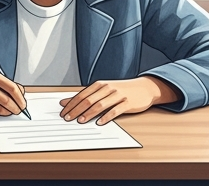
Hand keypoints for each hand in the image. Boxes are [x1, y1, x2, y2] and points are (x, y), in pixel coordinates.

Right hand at [0, 70, 27, 116]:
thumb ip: (6, 84)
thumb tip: (22, 94)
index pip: (12, 88)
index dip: (21, 99)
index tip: (23, 104)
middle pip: (7, 101)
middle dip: (16, 109)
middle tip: (18, 111)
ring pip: (0, 109)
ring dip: (7, 113)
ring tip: (7, 111)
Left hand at [59, 77, 178, 124]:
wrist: (144, 88)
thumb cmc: (122, 90)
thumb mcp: (103, 90)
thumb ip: (86, 95)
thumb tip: (66, 102)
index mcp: (99, 85)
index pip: (81, 95)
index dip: (71, 104)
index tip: (63, 112)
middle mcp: (107, 88)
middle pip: (88, 100)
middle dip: (76, 110)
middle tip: (68, 118)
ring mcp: (118, 95)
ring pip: (100, 105)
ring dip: (88, 114)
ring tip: (80, 121)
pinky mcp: (127, 103)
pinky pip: (115, 111)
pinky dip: (106, 117)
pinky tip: (100, 122)